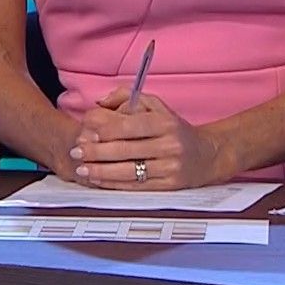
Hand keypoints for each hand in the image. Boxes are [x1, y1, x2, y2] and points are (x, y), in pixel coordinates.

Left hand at [67, 87, 230, 189]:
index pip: (130, 126)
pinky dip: (114, 183)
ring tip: (82, 169)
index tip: (87, 131)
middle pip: (126, 150)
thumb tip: (100, 103)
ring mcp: (170, 167)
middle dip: (96, 152)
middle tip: (76, 152)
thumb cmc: (174, 128)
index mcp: (165, 123)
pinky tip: (99, 180)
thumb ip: (126, 97)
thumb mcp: (155, 105)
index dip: (106, 129)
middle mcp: (169, 145)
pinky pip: (136, 186)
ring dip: (101, 171)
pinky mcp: (169, 186)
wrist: (208, 155)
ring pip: (129, 170)